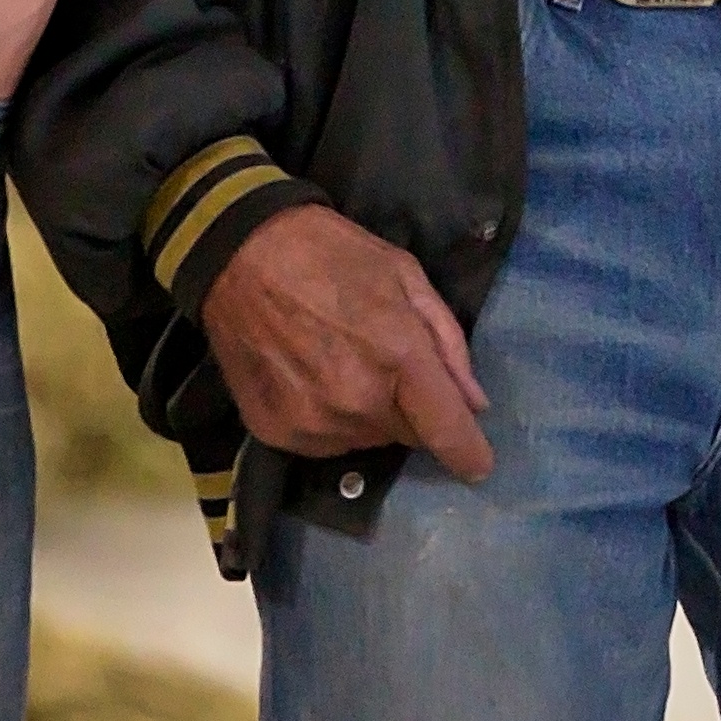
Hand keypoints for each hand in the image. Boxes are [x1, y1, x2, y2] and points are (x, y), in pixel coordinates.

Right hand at [200, 205, 494, 478]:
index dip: (469, 455)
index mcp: (398, 356)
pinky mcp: (276, 433)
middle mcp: (358, 402)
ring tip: (345, 365)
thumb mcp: (406, 275)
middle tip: (388, 364)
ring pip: (366, 441)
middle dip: (411, 409)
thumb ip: (447, 342)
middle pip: (408, 435)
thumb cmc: (333, 254)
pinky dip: (330, 421)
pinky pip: (325, 443)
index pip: (446, 431)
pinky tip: (314, 380)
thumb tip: (474, 403)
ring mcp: (313, 423)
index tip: (479, 466)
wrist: (242, 255)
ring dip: (370, 416)